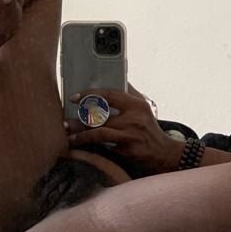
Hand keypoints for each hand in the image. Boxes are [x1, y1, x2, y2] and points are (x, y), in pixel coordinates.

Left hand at [66, 89, 182, 175]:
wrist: (165, 154)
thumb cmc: (149, 130)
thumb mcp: (144, 109)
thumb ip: (130, 94)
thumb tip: (117, 77)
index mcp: (136, 105)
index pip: (109, 95)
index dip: (90, 95)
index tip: (75, 98)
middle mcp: (134, 118)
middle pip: (101, 115)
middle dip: (80, 119)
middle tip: (65, 121)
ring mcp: (130, 135)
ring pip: (99, 133)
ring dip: (81, 135)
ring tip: (69, 136)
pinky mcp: (127, 150)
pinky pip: (104, 147)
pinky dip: (91, 147)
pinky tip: (80, 147)